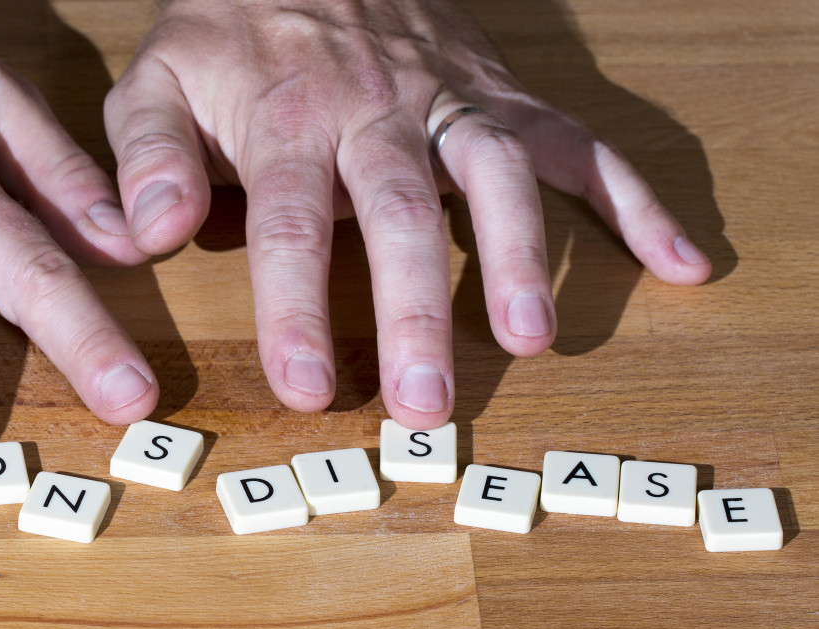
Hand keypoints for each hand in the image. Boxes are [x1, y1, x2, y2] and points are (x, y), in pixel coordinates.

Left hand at [105, 0, 710, 428]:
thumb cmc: (225, 34)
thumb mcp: (156, 81)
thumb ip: (147, 159)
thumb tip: (150, 237)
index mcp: (288, 124)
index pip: (290, 224)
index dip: (297, 310)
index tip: (309, 388)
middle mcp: (377, 113)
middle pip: (401, 214)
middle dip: (416, 308)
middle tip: (424, 398)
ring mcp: (447, 102)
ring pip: (495, 174)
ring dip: (521, 255)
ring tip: (530, 338)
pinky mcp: (498, 97)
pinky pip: (574, 142)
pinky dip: (631, 199)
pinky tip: (675, 261)